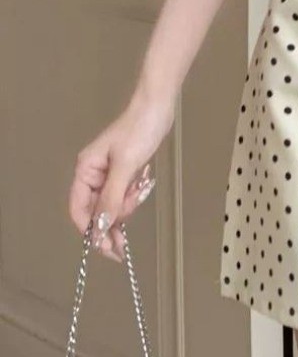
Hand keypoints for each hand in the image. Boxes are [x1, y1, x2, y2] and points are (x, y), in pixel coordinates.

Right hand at [68, 90, 174, 261]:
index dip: (91, 232)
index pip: (80, 210)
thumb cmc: (139, 130)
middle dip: (114, 221)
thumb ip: (112, 198)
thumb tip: (101, 227)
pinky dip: (135, 193)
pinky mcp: (126, 171)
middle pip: (98, 211)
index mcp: (86, 171)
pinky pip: (127, 193)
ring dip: (129, 202)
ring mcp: (110, 173)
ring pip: (115, 204)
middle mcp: (94, 174)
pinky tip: (144, 180)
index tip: (106, 249)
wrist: (158, 107)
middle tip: (124, 247)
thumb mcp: (125, 166)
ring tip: (142, 184)